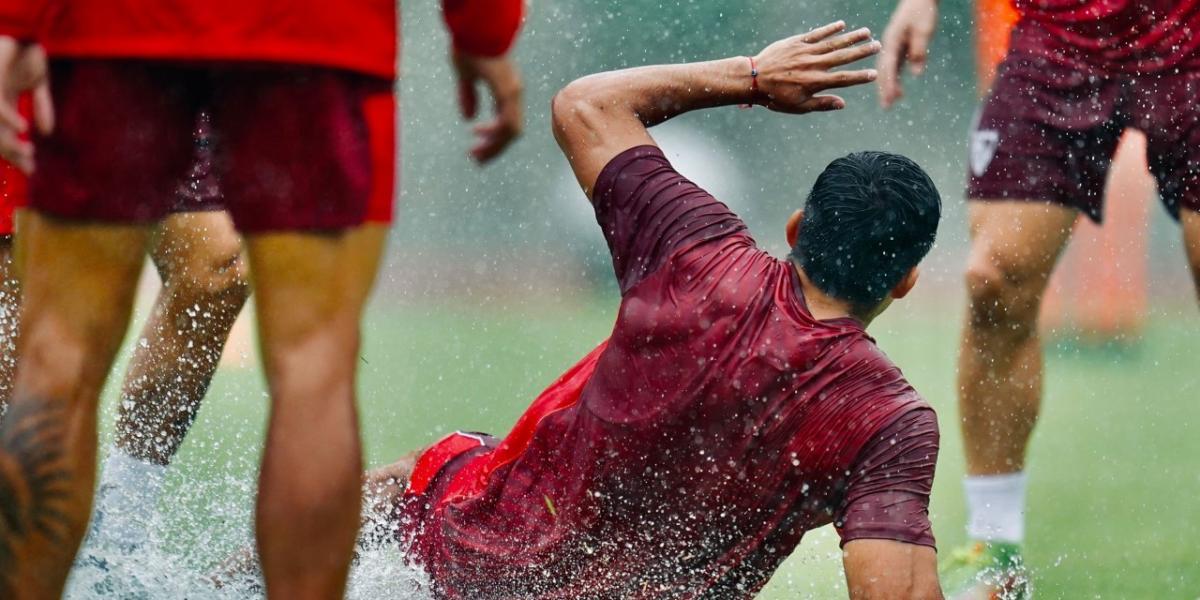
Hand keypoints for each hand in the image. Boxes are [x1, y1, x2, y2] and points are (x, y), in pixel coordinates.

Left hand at [0, 36, 52, 173]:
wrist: (25, 31)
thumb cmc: (28, 52)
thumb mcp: (39, 83)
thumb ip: (42, 107)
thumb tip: (46, 131)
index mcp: (4, 104)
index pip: (6, 136)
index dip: (17, 154)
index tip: (31, 168)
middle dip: (13, 155)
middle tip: (30, 168)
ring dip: (10, 144)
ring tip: (28, 153)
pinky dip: (9, 118)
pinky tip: (23, 127)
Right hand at [453, 51, 522, 164]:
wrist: (477, 27)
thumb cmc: (471, 46)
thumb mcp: (465, 75)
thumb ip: (468, 96)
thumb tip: (468, 118)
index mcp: (505, 91)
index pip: (506, 123)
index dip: (493, 137)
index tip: (474, 139)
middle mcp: (513, 94)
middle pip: (511, 132)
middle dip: (494, 148)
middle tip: (476, 159)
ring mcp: (513, 93)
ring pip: (512, 132)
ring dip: (495, 147)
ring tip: (476, 155)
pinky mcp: (508, 91)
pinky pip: (509, 123)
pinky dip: (496, 135)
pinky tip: (479, 136)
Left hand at [751, 22, 880, 113]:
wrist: (753, 79)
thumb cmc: (775, 97)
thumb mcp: (798, 107)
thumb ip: (821, 104)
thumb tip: (843, 103)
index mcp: (815, 82)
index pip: (843, 79)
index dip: (860, 77)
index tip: (874, 74)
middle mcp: (813, 65)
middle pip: (843, 57)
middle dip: (862, 52)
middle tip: (878, 46)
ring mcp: (805, 52)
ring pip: (833, 43)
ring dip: (851, 37)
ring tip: (867, 32)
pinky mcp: (796, 42)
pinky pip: (816, 34)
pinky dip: (829, 29)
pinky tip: (842, 25)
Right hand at [878, 0, 938, 108]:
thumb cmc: (922, 12)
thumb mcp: (923, 30)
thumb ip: (919, 52)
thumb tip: (916, 74)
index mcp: (892, 41)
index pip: (889, 67)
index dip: (889, 84)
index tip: (890, 99)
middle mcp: (889, 45)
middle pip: (884, 71)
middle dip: (885, 89)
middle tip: (886, 107)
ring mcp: (894, 46)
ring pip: (889, 70)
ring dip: (889, 86)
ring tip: (892, 102)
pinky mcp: (900, 46)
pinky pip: (895, 66)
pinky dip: (895, 78)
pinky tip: (899, 90)